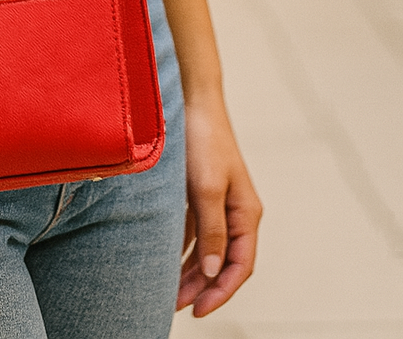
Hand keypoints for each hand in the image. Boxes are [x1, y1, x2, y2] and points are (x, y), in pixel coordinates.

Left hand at [178, 94, 261, 316]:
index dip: (222, 292)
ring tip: (169, 291)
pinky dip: (181, 247)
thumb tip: (215, 272)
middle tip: (176, 306)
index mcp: (246, 212)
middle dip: (202, 286)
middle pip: (223, 261)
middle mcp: (235, 210)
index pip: (241, 265)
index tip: (199, 311)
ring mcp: (218, 200)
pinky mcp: (200, 191)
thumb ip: (212, 231)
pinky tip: (165, 258)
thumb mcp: (207, 188)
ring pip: (207, 247)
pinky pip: (194, 230)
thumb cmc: (203, 139)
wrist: (191, 99)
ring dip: (190, 270)